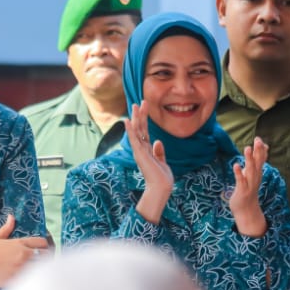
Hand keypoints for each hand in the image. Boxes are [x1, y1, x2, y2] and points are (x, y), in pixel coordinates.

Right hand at [0, 214, 51, 289]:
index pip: (42, 242)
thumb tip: (11, 217)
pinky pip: (34, 278)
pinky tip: (34, 280)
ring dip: (44, 269)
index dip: (46, 246)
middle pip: (46, 255)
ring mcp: (22, 267)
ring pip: (42, 267)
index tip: (44, 250)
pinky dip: (36, 278)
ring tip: (42, 272)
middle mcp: (24, 254)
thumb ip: (6, 228)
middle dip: (48, 258)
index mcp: (20, 243)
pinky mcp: (18, 279)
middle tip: (46, 262)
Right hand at [128, 101, 175, 224]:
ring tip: (135, 105)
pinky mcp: (140, 154)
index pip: (144, 131)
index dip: (144, 119)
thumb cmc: (162, 178)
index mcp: (146, 150)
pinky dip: (130, 130)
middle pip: (140, 128)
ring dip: (135, 118)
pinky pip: (134, 139)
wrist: (161, 188)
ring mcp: (139, 151)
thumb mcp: (162, 162)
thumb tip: (158, 141)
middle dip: (140, 114)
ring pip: (136, 131)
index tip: (145, 106)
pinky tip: (127, 121)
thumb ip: (159, 152)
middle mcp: (141, 149)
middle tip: (141, 101)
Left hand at [229, 137, 268, 237]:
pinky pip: (240, 180)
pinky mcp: (242, 190)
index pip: (261, 159)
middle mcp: (255, 177)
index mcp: (257, 173)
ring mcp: (249, 184)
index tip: (259, 138)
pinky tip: (236, 165)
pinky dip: (239, 173)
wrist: (246, 210)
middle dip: (258, 151)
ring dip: (249, 159)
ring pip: (250, 170)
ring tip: (247, 148)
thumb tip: (263, 147)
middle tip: (257, 140)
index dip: (260, 149)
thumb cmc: (248, 189)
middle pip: (258, 162)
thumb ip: (257, 161)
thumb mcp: (253, 174)